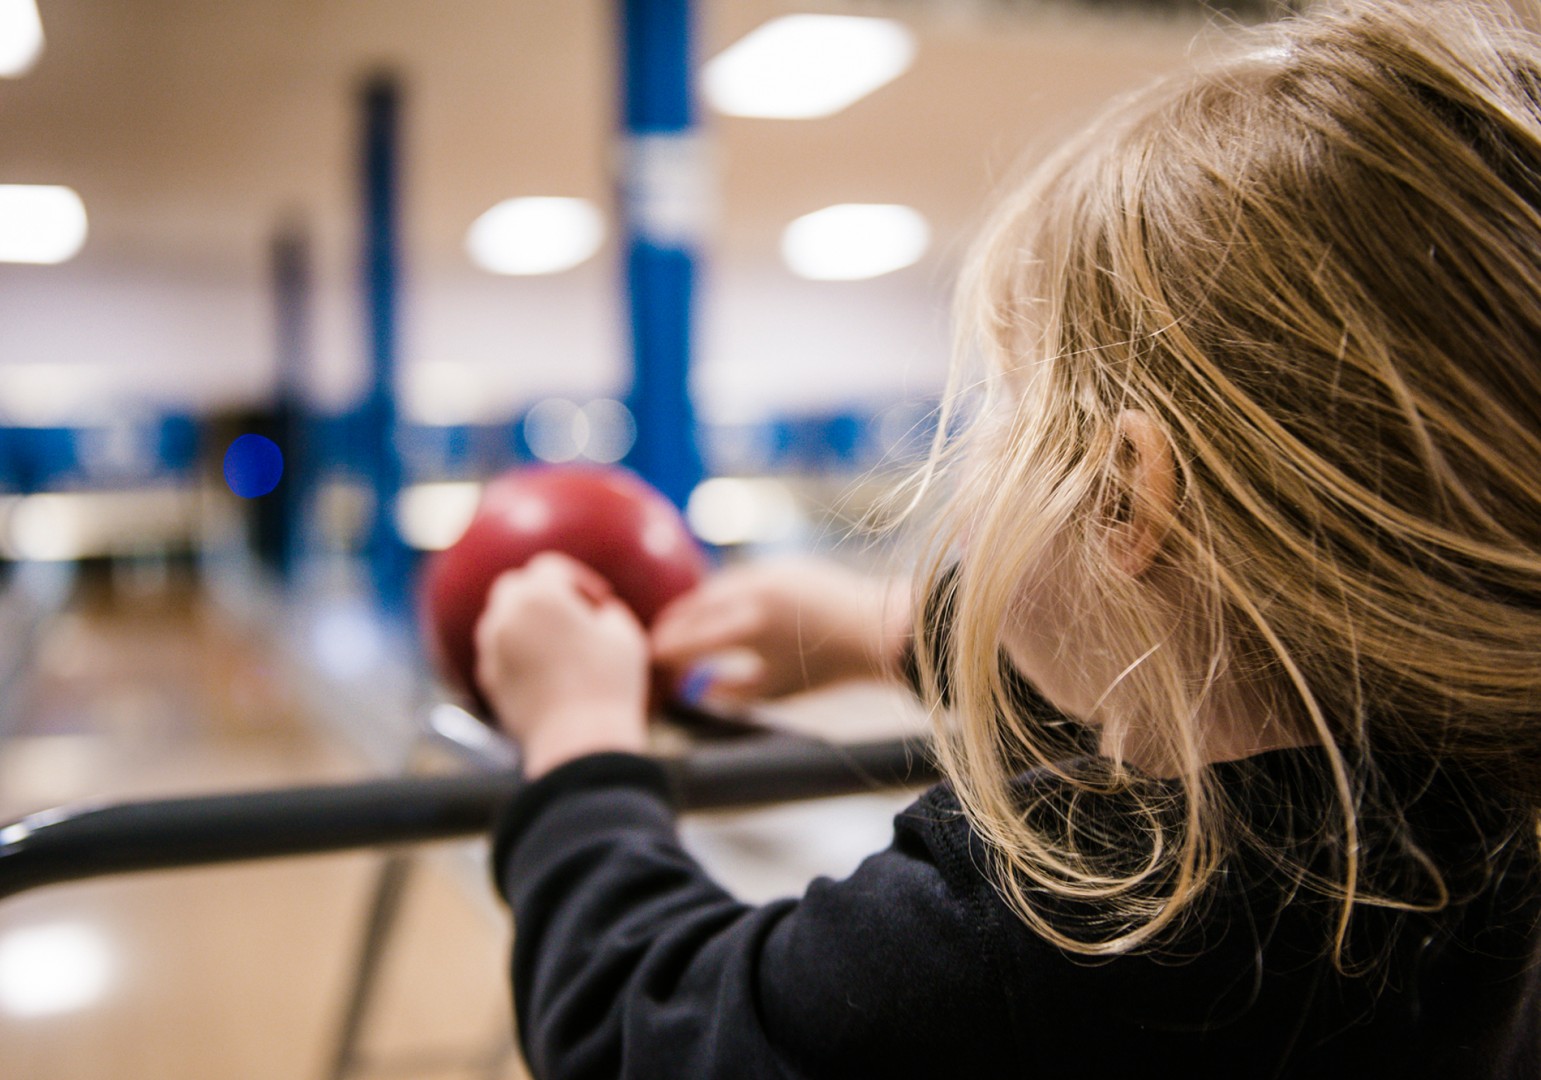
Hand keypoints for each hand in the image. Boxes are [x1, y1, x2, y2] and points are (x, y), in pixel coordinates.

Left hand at [474, 553, 648, 777]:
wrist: (578, 743)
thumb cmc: (608, 685)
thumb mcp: (625, 635)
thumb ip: (607, 610)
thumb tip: (597, 612)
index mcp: (540, 597)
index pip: (550, 567)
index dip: (578, 580)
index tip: (600, 602)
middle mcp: (507, 616)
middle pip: (514, 585)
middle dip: (540, 592)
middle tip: (570, 613)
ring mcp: (492, 648)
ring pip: (498, 616)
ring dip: (522, 619)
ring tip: (554, 641)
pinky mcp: (488, 679)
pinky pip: (496, 650)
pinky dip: (513, 648)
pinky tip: (541, 669)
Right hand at [649, 559, 911, 703]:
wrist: (872, 629)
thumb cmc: (824, 667)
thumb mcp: (774, 689)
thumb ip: (729, 692)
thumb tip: (695, 689)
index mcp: (750, 627)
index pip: (692, 640)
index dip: (666, 652)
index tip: (650, 661)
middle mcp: (752, 593)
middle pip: (694, 608)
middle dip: (671, 626)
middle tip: (652, 642)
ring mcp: (764, 573)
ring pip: (713, 589)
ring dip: (691, 607)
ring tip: (676, 626)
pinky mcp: (777, 565)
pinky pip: (735, 578)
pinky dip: (716, 594)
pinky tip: (709, 608)